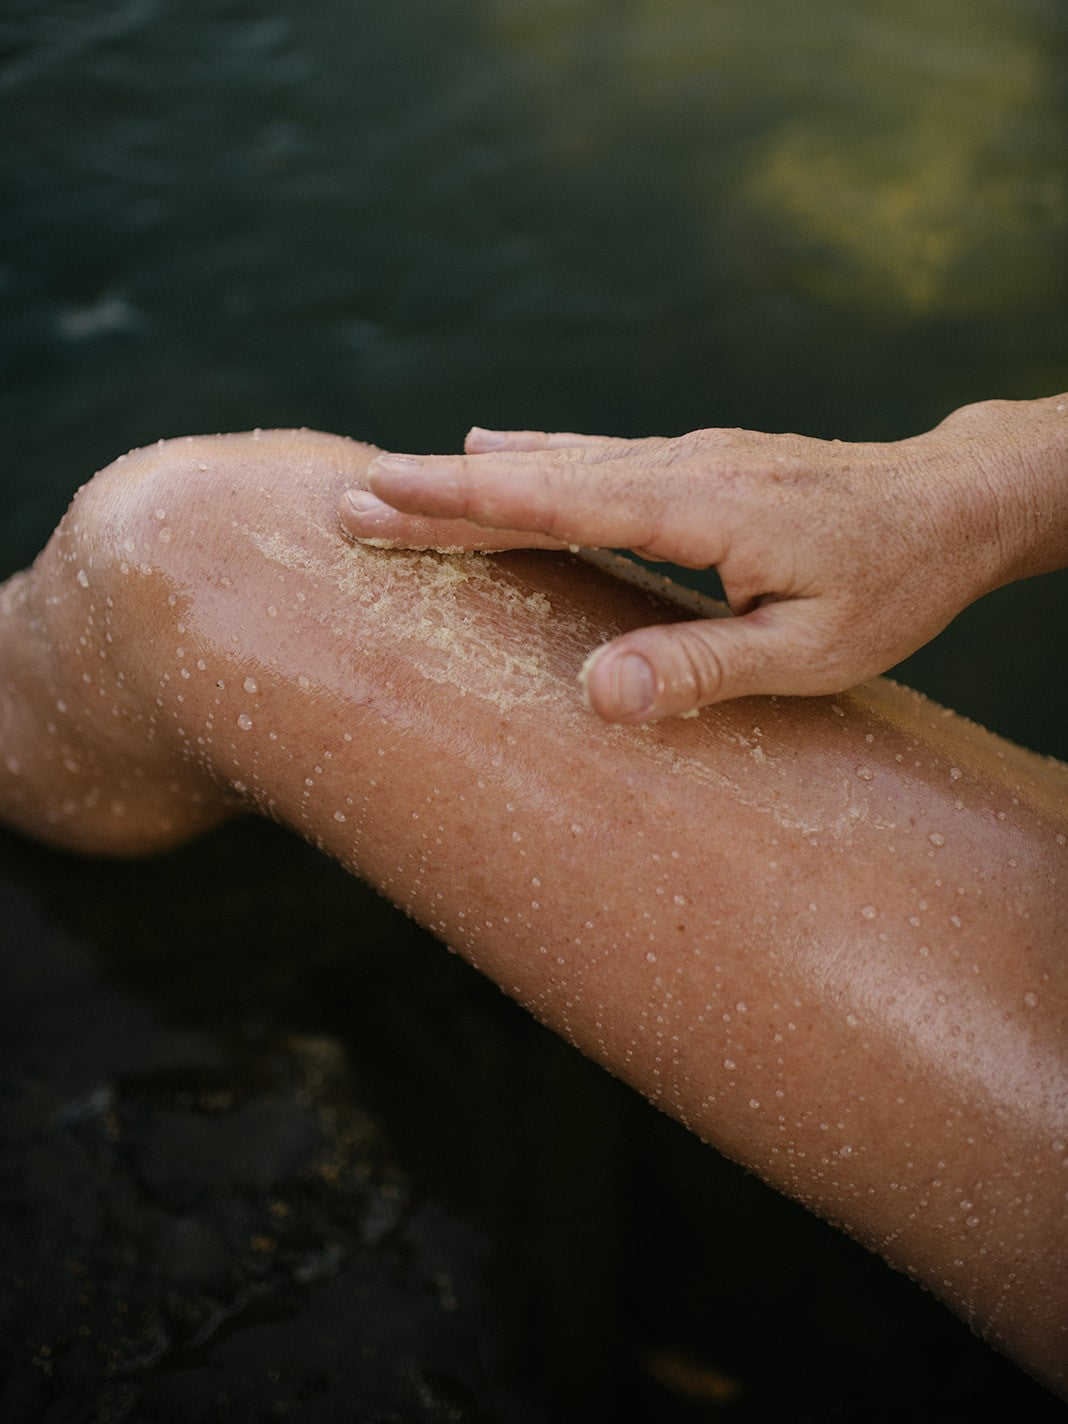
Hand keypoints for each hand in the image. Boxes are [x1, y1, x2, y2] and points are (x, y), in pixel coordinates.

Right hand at [337, 401, 1065, 721]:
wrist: (953, 501)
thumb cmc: (891, 585)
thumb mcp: (812, 652)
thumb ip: (701, 668)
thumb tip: (593, 694)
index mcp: (700, 510)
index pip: (554, 501)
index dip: (460, 502)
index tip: (379, 493)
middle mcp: (683, 466)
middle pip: (538, 475)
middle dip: (439, 490)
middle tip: (349, 497)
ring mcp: (691, 456)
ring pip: (560, 460)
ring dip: (475, 474)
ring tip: (398, 478)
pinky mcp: (701, 461)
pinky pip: (595, 456)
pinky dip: (533, 457)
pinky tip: (501, 447)